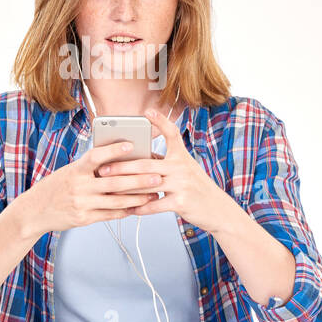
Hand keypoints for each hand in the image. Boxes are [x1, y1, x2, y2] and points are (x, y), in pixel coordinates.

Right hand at [17, 138, 164, 236]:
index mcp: (75, 170)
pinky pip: (109, 215)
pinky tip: (137, 207)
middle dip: (138, 180)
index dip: (113, 150)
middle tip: (157, 176)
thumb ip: (89, 168)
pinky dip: (125, 210)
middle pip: (114, 182)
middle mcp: (79, 187)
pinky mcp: (84, 219)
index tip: (131, 145)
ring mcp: (82, 204)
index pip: (96, 157)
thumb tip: (116, 158)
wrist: (34, 211)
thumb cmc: (55, 187)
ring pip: (116, 201)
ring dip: (137, 198)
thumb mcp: (68, 172)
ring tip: (153, 194)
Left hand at [94, 107, 234, 231]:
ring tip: (110, 190)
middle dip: (122, 167)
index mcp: (182, 156)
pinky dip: (141, 207)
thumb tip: (141, 157)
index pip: (172, 134)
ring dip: (126, 188)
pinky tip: (130, 209)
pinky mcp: (181, 202)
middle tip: (104, 169)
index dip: (161, 121)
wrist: (217, 209)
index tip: (147, 112)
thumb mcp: (186, 169)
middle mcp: (182, 167)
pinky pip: (155, 205)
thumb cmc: (197, 188)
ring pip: (146, 184)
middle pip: (146, 164)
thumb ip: (165, 163)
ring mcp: (181, 184)